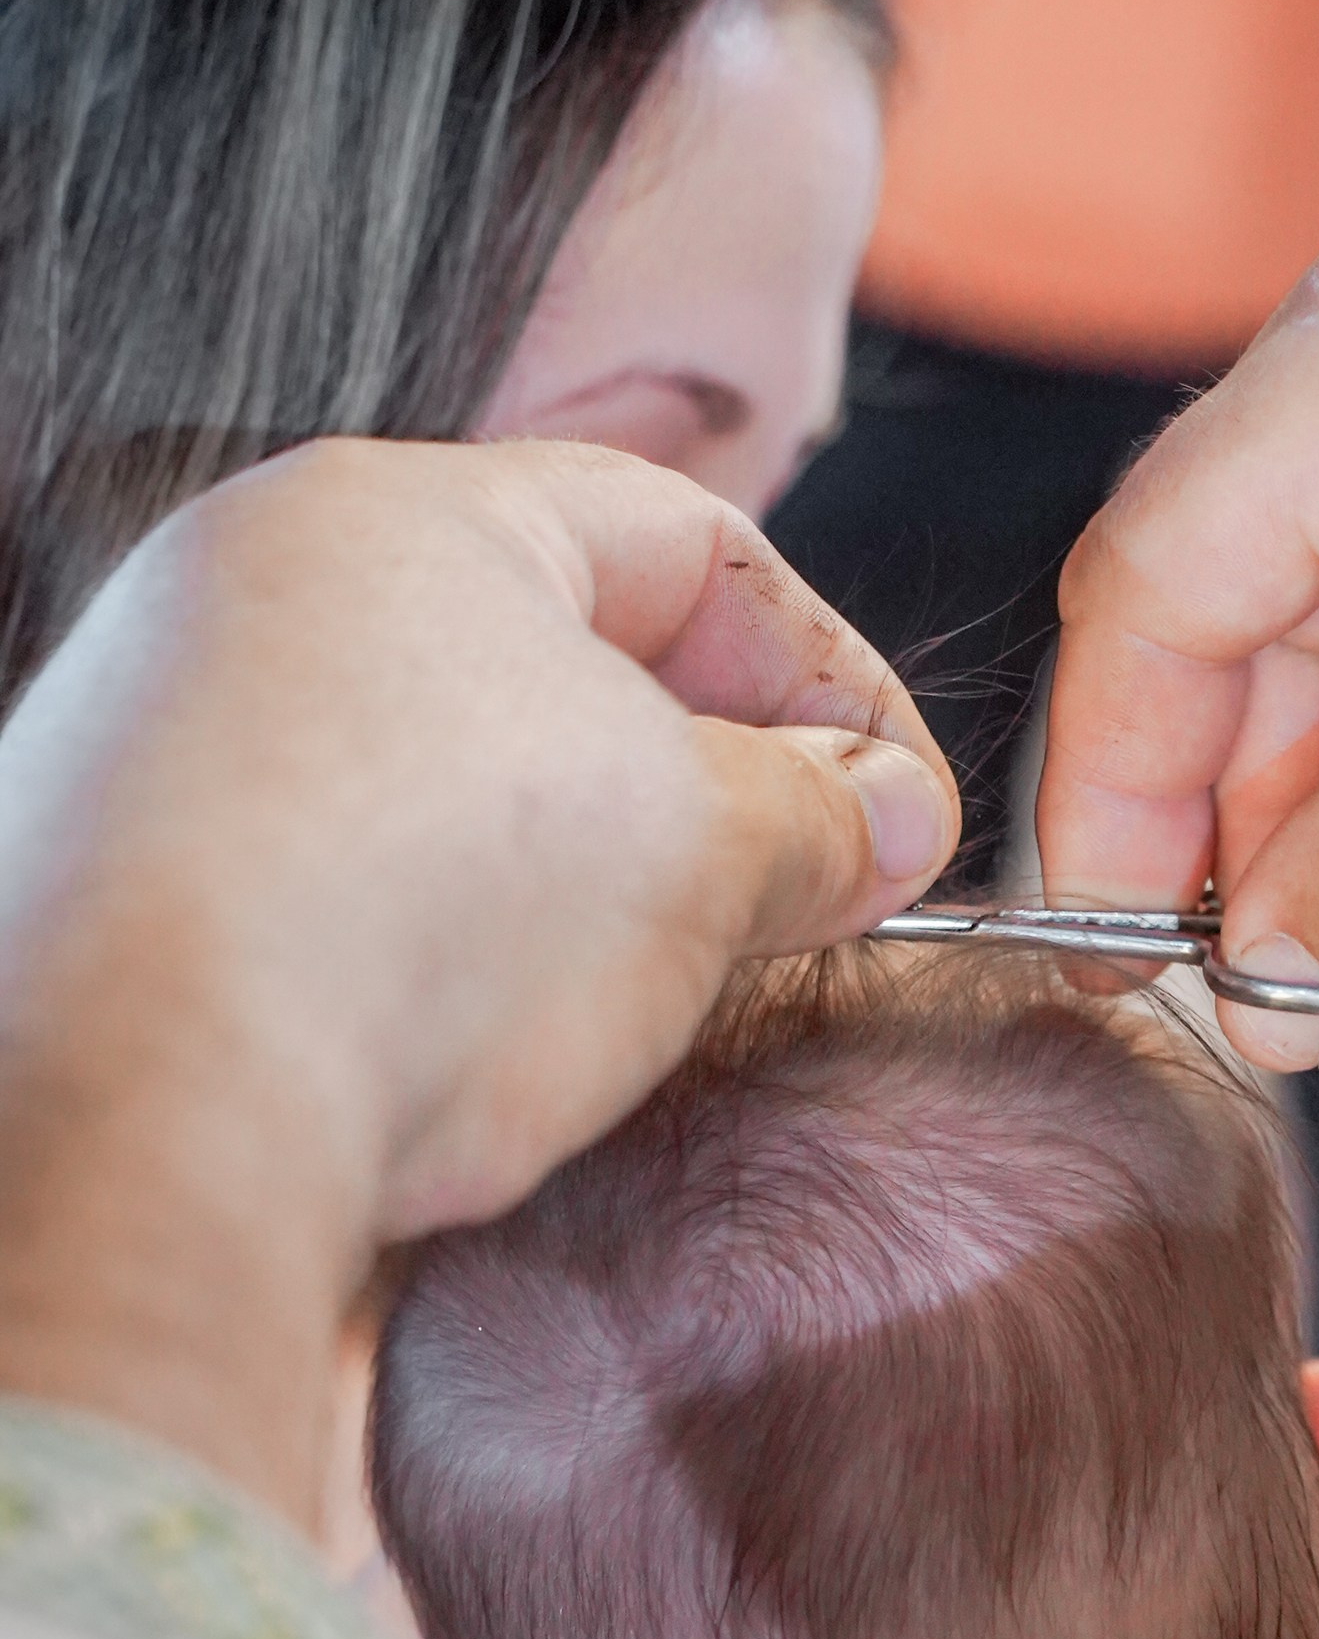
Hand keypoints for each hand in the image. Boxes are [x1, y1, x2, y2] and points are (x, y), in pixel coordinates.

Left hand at [0, 441, 959, 1515]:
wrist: (147, 1125)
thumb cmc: (412, 934)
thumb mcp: (696, 854)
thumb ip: (816, 814)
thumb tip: (886, 814)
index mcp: (396, 513)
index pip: (682, 539)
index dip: (830, 675)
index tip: (901, 805)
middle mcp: (243, 587)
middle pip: (542, 651)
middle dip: (694, 775)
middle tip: (794, 897)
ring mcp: (147, 735)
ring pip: (423, 774)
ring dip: (555, 871)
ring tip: (638, 990)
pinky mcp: (96, 886)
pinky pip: (310, 885)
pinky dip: (414, 945)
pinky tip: (463, 1046)